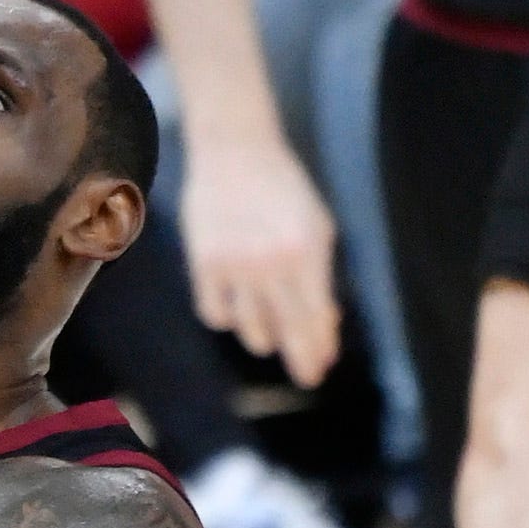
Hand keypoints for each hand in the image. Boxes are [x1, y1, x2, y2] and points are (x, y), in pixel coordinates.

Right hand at [178, 136, 340, 386]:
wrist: (235, 152)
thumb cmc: (284, 191)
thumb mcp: (317, 226)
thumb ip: (321, 276)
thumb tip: (325, 326)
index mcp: (307, 251)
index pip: (317, 316)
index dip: (321, 347)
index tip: (322, 366)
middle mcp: (271, 263)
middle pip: (289, 332)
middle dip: (302, 360)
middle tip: (309, 376)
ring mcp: (235, 265)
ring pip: (252, 332)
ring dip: (266, 338)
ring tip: (270, 331)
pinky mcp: (204, 263)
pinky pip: (215, 315)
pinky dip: (228, 318)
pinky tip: (237, 308)